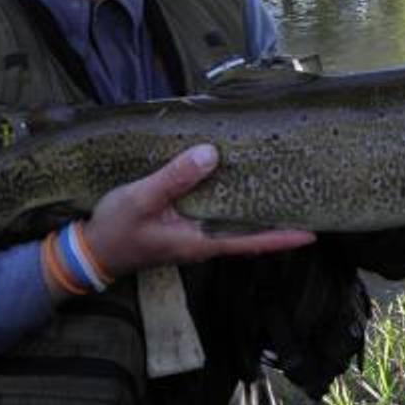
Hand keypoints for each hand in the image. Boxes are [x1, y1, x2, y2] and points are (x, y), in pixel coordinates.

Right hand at [79, 144, 315, 280]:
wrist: (91, 251)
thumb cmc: (117, 229)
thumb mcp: (142, 198)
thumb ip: (175, 177)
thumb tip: (211, 154)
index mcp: (201, 241)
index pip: (252, 241)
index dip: (282, 236)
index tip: (314, 232)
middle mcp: (204, 242)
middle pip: (250, 233)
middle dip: (277, 218)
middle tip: (306, 197)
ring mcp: (194, 236)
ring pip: (235, 223)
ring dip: (258, 209)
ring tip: (282, 186)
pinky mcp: (184, 227)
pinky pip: (218, 215)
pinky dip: (233, 202)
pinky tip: (237, 182)